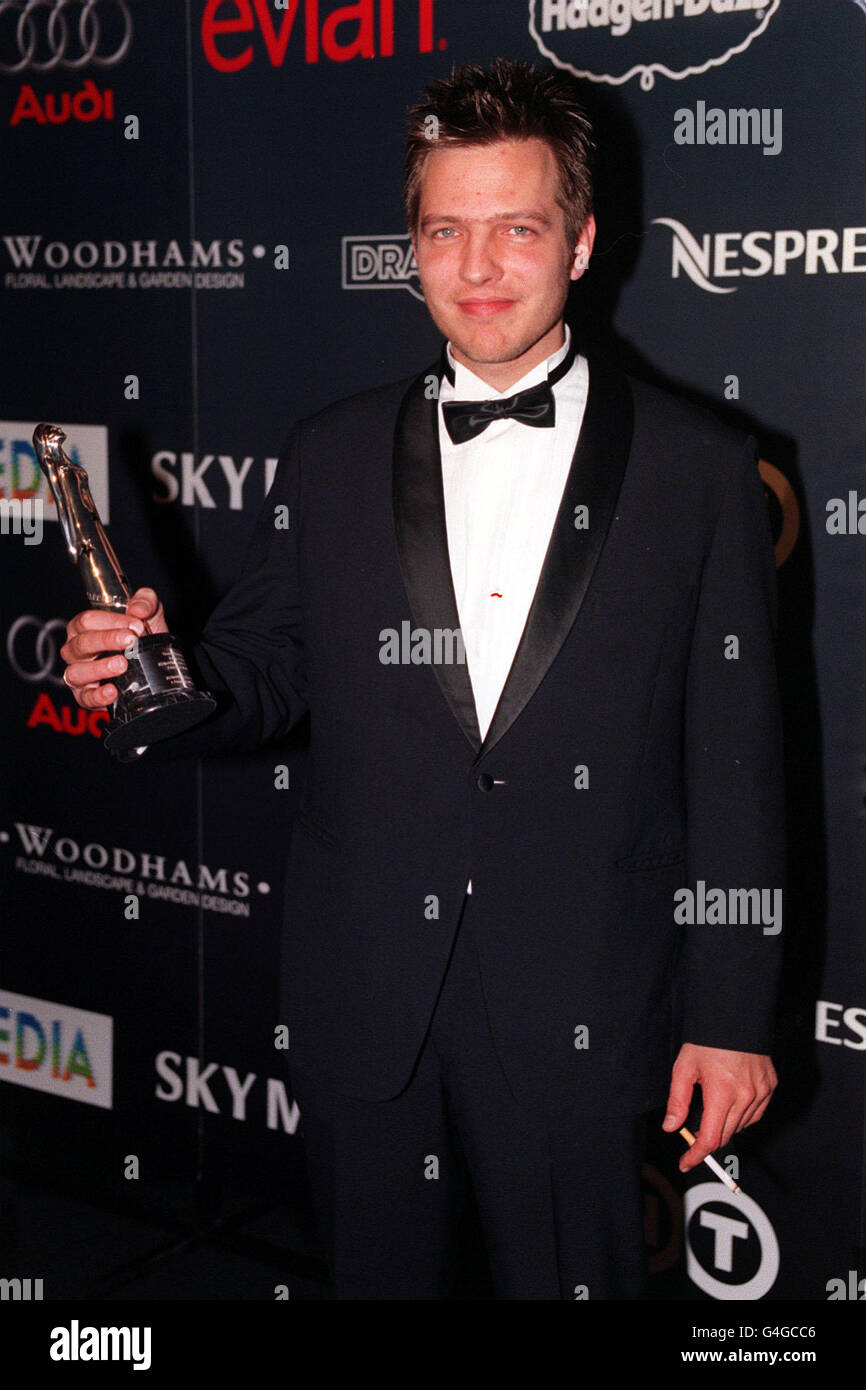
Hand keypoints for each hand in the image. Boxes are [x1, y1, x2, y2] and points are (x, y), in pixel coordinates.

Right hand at [59, 587, 167, 709]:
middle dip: (107, 640)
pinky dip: (98, 696)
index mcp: (84, 628)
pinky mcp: (86, 697)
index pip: (87, 620)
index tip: (135, 625)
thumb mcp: (149, 615)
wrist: (153, 668)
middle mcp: (76, 651)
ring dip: (100, 668)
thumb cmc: (141, 638)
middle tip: (131, 640)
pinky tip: (112, 691)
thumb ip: (146, 602)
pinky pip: (85, 698)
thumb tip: (139, 609)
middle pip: (82, 643)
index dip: (111, 621)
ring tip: (122, 664)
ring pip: (77, 672)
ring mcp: (79, 675)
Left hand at [662, 1043, 776, 1172]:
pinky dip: (742, 1116)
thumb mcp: (684, 1068)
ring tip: (712, 1109)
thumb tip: (671, 1127)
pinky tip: (731, 1105)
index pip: (710, 1138)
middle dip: (707, 1141)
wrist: (735, 1017)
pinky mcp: (771, 1086)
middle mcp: (746, 1097)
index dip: (696, 1155)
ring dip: (725, 1127)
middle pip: (725, 1136)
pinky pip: (756, 1114)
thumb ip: (678, 1101)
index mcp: (722, 1093)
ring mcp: (762, 1092)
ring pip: (741, 1126)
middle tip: (692, 1137)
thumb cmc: (707, 1041)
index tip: (685, 1162)